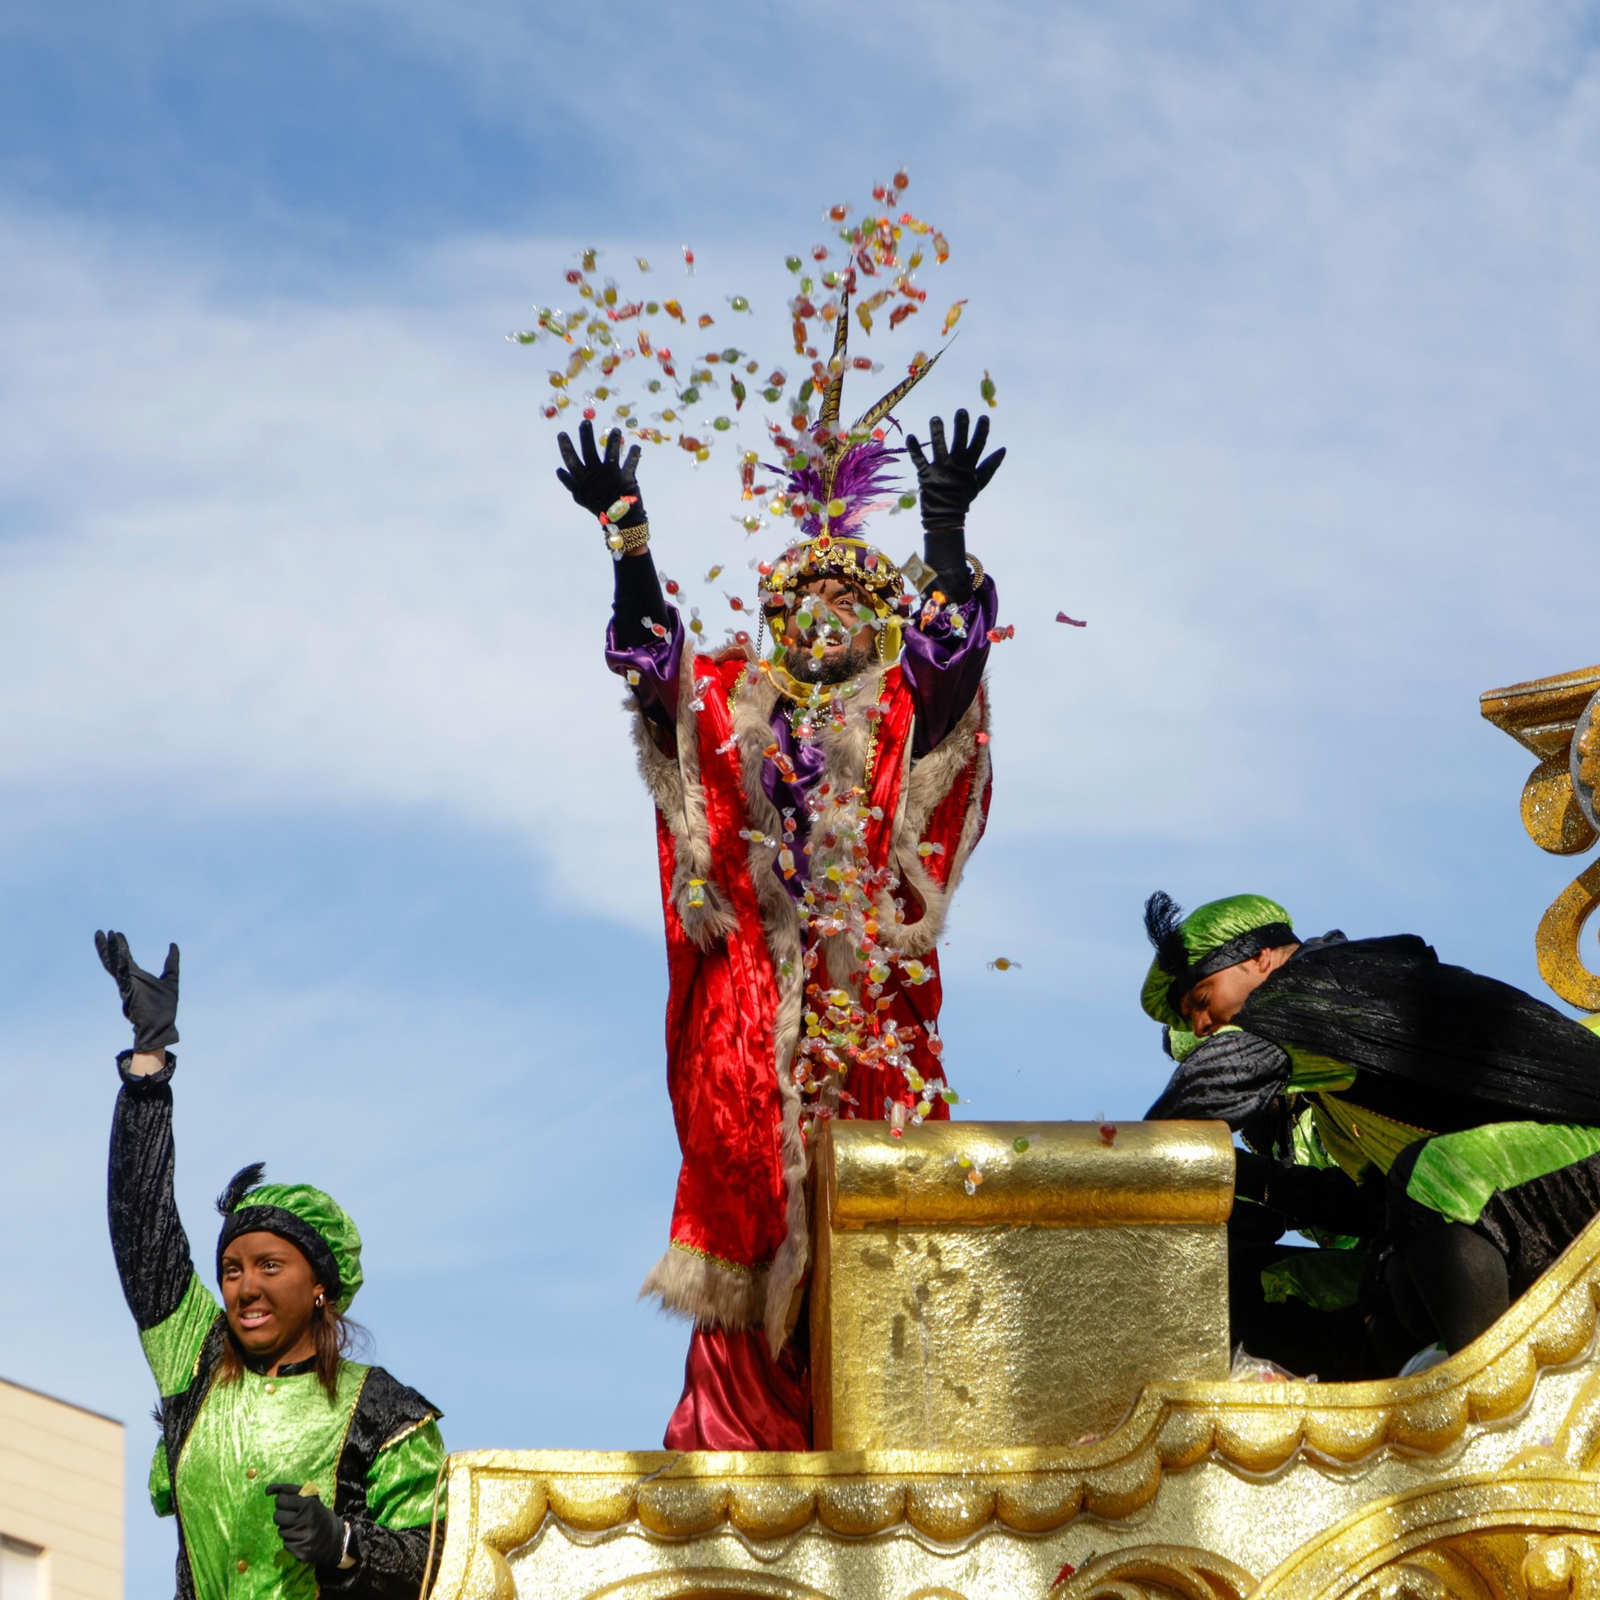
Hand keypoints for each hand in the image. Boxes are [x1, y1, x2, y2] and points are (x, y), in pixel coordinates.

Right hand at [95, 931, 178, 1052]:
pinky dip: (120, 965)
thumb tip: (173, 945)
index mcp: (135, 977)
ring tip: (103, 936)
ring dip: (108, 951)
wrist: (161, 1027)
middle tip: (102, 931)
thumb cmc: (164, 1007)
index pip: (124, 957)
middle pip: (113, 960)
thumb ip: (172, 963)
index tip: (116, 932)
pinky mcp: (129, 992)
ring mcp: (126, 986)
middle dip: (107, 946)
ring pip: (114, 965)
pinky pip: (123, 977)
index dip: (120, 945)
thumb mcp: (172, 979)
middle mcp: (128, 979)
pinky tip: (119, 954)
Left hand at [265, 1485, 345, 1568]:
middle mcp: (305, 1519)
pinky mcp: (300, 1550)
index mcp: (308, 1503)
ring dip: (287, 1529)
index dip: (281, 1501)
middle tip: (293, 1515)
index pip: (281, 1499)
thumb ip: (291, 1491)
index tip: (284, 1502)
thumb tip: (267, 1490)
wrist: (333, 1537)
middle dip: (282, 1515)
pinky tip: (300, 1539)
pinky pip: (285, 1544)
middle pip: (277, 1516)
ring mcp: (303, 1535)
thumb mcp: (310, 1497)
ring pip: (281, 1530)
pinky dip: (290, 1541)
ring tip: (299, 1528)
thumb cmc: (317, 1513)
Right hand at [556, 420, 645, 526]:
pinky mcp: (626, 478)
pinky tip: (637, 447)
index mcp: (583, 480)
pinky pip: (631, 463)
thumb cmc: (599, 506)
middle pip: (588, 452)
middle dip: (586, 436)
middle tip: (585, 422)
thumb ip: (570, 483)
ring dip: (613, 440)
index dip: (566, 448)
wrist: (620, 522)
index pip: (572, 462)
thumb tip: (559, 470)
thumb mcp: (581, 497)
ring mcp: (611, 476)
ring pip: (610, 453)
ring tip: (616, 430)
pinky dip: (634, 454)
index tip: (562, 434)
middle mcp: (595, 476)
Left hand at [905, 409, 1004, 530]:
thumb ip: (990, 466)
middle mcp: (955, 465)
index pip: (978, 445)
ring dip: (937, 432)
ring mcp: (940, 469)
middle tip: (961, 411)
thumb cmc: (963, 497)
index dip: (981, 431)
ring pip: (939, 447)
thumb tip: (1003, 449)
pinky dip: (914, 449)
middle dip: (961, 426)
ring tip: (935, 418)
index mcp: (969, 466)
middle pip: (959, 442)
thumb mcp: (979, 482)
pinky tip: (910, 436)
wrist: (946, 516)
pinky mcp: (925, 474)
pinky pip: (919, 460)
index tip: (984, 417)